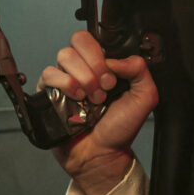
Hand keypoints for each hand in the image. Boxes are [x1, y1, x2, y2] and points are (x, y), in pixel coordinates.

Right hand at [39, 29, 158, 194]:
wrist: (102, 155)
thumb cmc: (120, 128)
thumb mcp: (144, 96)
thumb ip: (139, 69)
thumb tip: (114, 58)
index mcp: (103, 65)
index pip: (96, 39)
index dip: (103, 55)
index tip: (112, 80)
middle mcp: (83, 68)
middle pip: (78, 40)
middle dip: (93, 63)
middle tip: (103, 88)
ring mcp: (65, 79)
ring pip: (63, 55)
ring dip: (81, 77)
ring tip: (91, 99)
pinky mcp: (48, 93)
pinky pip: (48, 74)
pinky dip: (64, 83)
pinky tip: (76, 99)